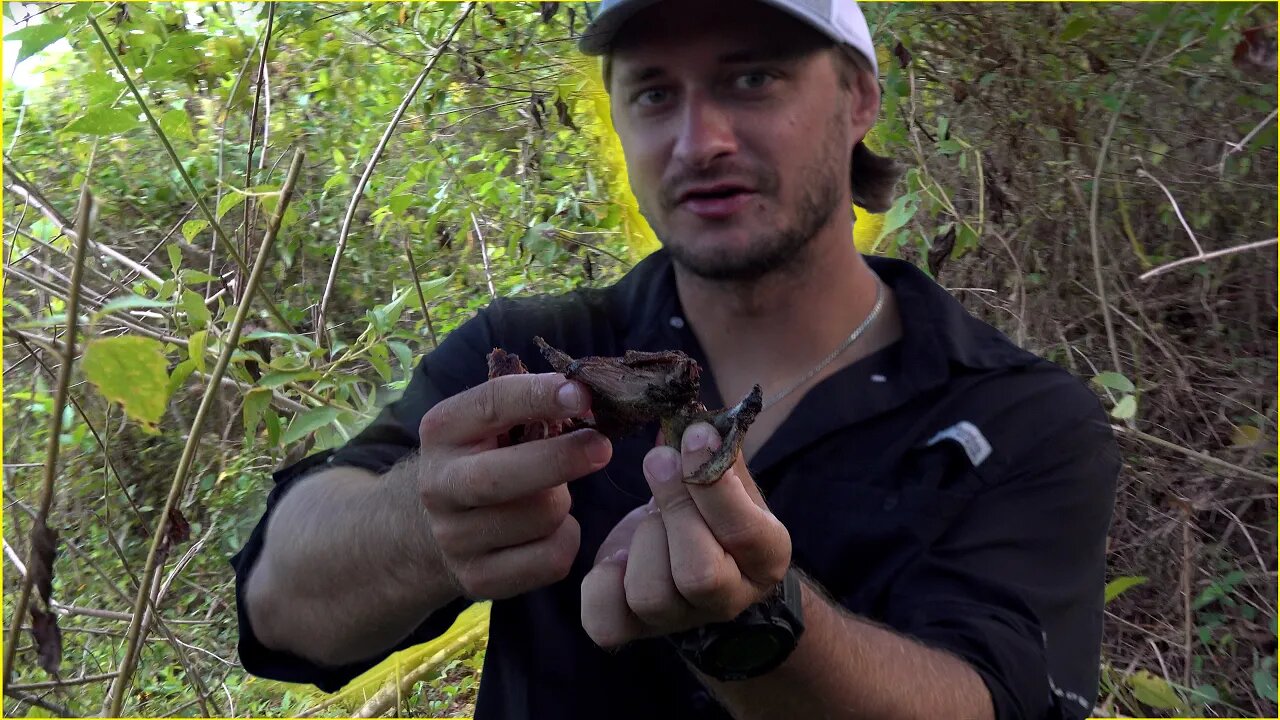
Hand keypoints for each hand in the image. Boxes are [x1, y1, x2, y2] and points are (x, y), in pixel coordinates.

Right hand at [416, 372, 611, 598]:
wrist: (437, 526)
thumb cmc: (487, 457)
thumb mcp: (491, 424)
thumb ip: (530, 408)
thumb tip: (588, 396)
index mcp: (443, 431)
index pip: (490, 405)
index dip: (538, 396)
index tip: (581, 393)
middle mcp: (439, 485)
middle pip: (500, 477)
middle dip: (559, 459)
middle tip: (602, 447)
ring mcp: (455, 538)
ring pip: (539, 517)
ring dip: (563, 502)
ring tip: (553, 493)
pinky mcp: (478, 578)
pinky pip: (551, 558)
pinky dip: (566, 539)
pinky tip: (552, 529)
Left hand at [580, 422, 791, 647]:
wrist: (692, 549)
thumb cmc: (712, 505)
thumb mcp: (728, 477)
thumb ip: (720, 454)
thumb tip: (697, 422)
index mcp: (764, 559)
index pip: (745, 533)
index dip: (713, 483)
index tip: (693, 435)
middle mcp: (727, 599)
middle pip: (699, 574)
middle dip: (673, 509)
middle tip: (659, 462)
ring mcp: (678, 619)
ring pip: (651, 595)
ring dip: (642, 541)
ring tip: (647, 517)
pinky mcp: (630, 627)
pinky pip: (605, 623)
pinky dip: (601, 583)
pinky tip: (616, 555)